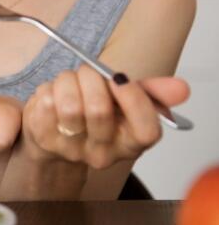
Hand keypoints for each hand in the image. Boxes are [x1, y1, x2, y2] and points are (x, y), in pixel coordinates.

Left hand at [23, 67, 189, 168]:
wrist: (54, 133)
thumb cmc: (93, 112)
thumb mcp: (125, 101)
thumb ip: (152, 93)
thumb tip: (181, 88)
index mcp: (130, 143)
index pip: (146, 131)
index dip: (135, 99)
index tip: (120, 78)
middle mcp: (102, 153)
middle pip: (99, 110)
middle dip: (92, 77)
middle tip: (87, 71)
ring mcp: (71, 149)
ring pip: (69, 105)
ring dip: (67, 81)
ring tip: (69, 81)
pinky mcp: (43, 138)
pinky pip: (45, 102)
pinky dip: (48, 88)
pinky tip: (53, 93)